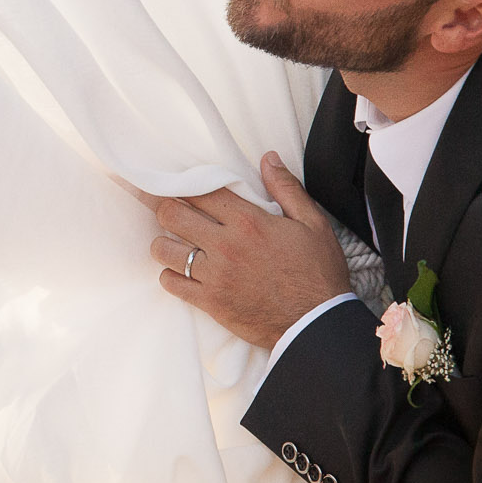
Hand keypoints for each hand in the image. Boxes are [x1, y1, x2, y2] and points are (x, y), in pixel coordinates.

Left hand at [146, 151, 352, 349]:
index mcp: (249, 221)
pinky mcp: (210, 302)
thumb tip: (269, 158)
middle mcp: (226, 245)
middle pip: (171, 214)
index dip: (184, 185)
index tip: (179, 186)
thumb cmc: (317, 273)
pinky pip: (171, 283)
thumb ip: (287, 188)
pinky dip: (170, 275)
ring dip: (165, 242)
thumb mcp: (312, 223)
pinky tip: (181, 272)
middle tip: (170, 210)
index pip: (200, 191)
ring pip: (164, 249)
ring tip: (175, 242)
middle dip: (166, 208)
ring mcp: (215, 275)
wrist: (317, 324)